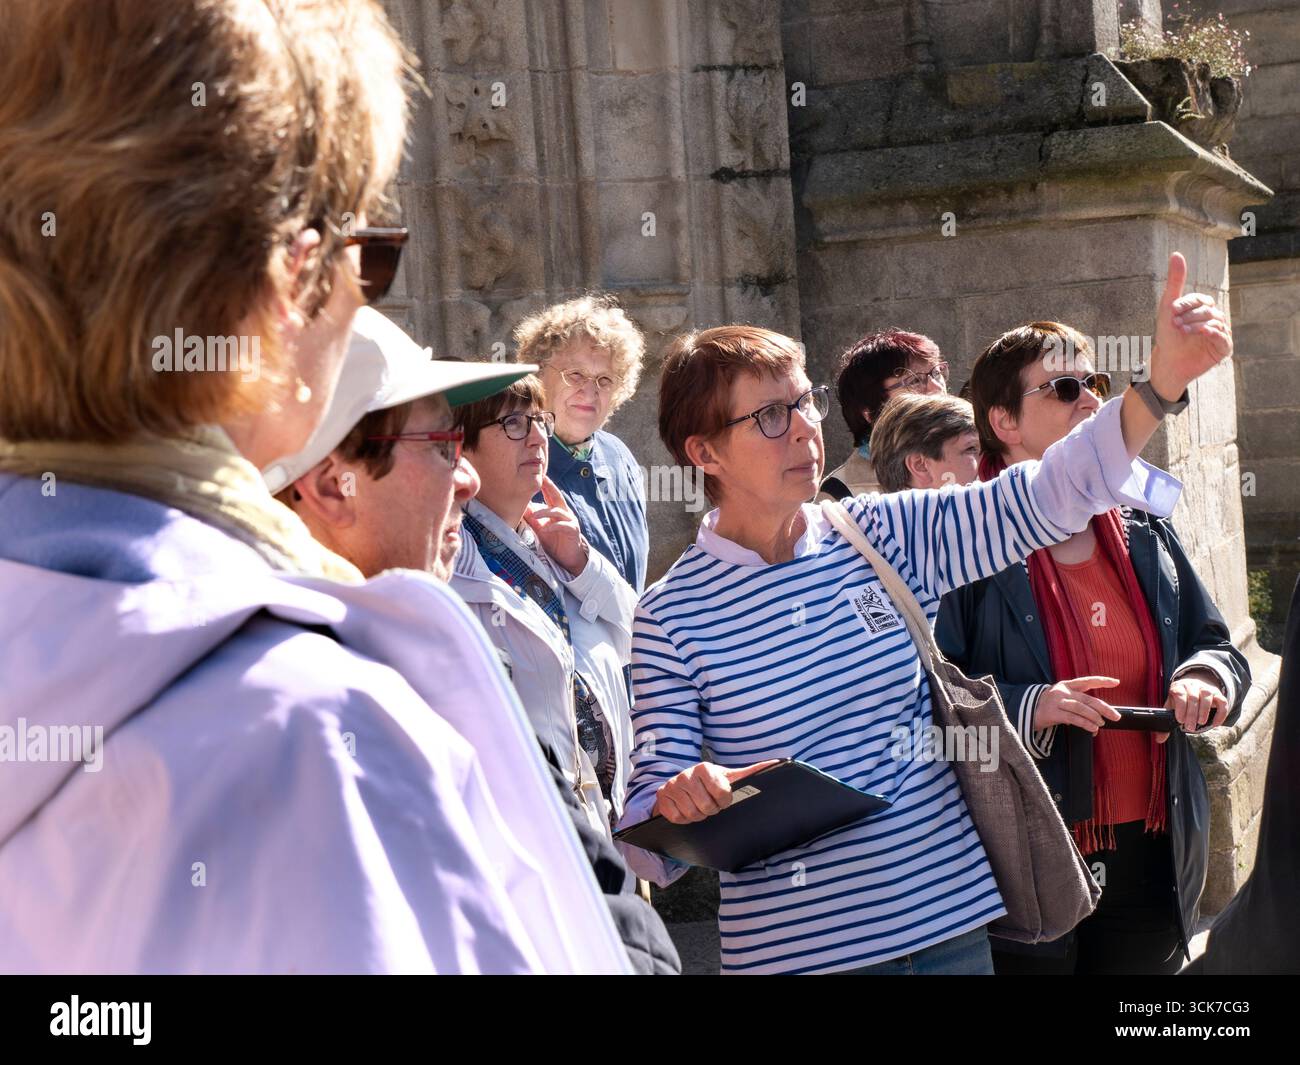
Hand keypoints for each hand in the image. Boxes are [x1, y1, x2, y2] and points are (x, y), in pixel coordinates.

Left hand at [524, 476, 587, 573]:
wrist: (568, 557)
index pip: (549, 494)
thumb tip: (518, 508)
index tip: (537, 474)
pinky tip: (545, 529)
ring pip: (557, 511)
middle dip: (549, 487)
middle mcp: (564, 512)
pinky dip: (553, 527)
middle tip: (541, 479)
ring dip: (545, 512)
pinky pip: (563, 526)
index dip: (544, 484)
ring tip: (534, 516)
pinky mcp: (573, 531)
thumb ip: (532, 518)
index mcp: (556, 509)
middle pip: (557, 496)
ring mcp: (570, 520)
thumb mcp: (540, 528)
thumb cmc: (554, 541)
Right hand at [651, 760, 781, 823]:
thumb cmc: (711, 783)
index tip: (723, 799)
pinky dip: (683, 819)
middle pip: (705, 807)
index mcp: (705, 767)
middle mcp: (686, 773)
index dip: (724, 802)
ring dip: (697, 816)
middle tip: (710, 806)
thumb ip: (752, 771)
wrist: (683, 785)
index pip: (722, 794)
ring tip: (699, 808)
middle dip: (710, 811)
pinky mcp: (661, 797)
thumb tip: (778, 763)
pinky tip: (686, 811)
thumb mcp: (730, 777)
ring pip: (691, 814)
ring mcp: (672, 785)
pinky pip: (676, 818)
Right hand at [1033, 676, 1122, 733]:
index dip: (1102, 681)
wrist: (1026, 712)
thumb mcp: (1062, 698)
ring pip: (1081, 708)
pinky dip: (1085, 724)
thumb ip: (1078, 703)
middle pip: (1087, 698)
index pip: (1087, 681)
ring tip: (1101, 724)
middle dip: (1104, 708)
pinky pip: (1073, 718)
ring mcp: (1057, 701)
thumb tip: (1099, 715)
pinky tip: (1092, 729)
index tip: (1116, 682)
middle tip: (1116, 716)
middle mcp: (1062, 691)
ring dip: (1094, 717)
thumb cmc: (1049, 706)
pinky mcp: (1052, 713)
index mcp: (1066, 685)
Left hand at [1148, 252, 1232, 400]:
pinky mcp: (1223, 348)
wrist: (1167, 362)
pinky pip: (1225, 338)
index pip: (1200, 299)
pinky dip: (1214, 334)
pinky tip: (1202, 334)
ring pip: (1216, 322)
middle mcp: (1214, 318)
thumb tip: (1176, 253)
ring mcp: (1221, 332)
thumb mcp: (1168, 307)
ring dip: (1198, 325)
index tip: (1172, 312)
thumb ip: (1175, 281)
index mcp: (1203, 308)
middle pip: (1209, 311)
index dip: (1186, 304)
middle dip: (1190, 316)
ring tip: (1184, 331)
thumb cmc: (1168, 335)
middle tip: (1176, 324)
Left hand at [1158, 670, 1228, 743]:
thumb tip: (1159, 739)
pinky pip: (1222, 702)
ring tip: (1200, 723)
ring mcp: (1206, 688)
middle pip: (1193, 697)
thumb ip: (1166, 721)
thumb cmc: (1180, 699)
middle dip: (1191, 714)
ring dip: (1204, 711)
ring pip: (1207, 696)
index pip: (1179, 694)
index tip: (1180, 720)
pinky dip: (1220, 714)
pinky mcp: (1218, 694)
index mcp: (1179, 687)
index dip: (1180, 707)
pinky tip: (1215, 724)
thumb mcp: (1171, 706)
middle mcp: (1192, 685)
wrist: (1194, 685)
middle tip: (1189, 727)